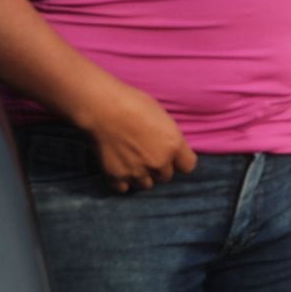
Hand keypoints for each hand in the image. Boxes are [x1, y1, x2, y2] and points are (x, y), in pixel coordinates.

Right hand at [78, 80, 197, 191]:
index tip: (173, 156)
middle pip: (166, 176)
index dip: (180, 161)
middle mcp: (158, 162)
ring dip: (142, 176)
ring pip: (146, 185)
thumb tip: (169, 147)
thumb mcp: (162, 117)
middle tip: (148, 155)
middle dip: (159, 168)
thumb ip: (168, 137)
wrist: (102, 108)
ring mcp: (137, 171)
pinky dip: (123, 182)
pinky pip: (124, 188)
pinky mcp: (116, 176)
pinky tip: (120, 169)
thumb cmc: (133, 103)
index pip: (188, 166)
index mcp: (173, 144)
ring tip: (134, 163)